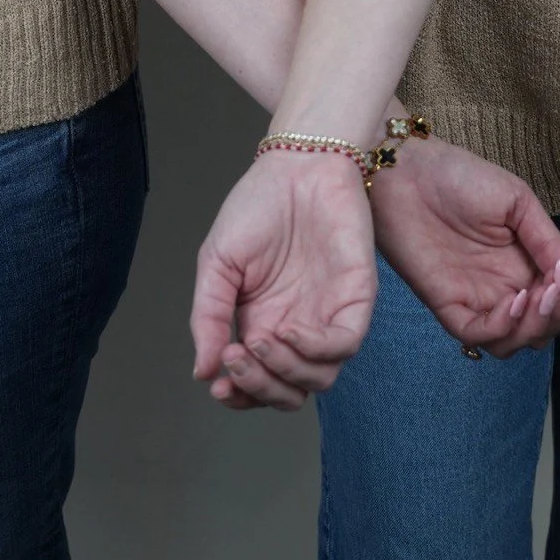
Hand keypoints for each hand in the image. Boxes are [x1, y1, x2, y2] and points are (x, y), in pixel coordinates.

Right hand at [191, 150, 375, 410]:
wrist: (297, 164)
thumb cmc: (257, 207)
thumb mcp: (217, 263)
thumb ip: (209, 316)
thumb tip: (203, 372)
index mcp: (264, 322)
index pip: (258, 382)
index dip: (240, 394)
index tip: (218, 387)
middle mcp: (298, 327)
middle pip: (289, 391)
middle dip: (260, 388)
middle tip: (236, 362)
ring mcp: (329, 314)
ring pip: (319, 378)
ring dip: (285, 373)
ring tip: (259, 343)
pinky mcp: (357, 298)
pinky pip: (345, 344)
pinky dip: (315, 349)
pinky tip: (287, 330)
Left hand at [371, 135, 559, 357]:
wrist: (406, 169)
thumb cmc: (461, 176)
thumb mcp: (518, 202)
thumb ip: (549, 242)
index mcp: (525, 263)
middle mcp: (503, 287)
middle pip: (543, 328)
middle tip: (558, 290)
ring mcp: (475, 298)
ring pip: (515, 342)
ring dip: (535, 327)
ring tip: (537, 296)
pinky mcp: (446, 304)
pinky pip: (478, 336)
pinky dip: (503, 328)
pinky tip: (514, 301)